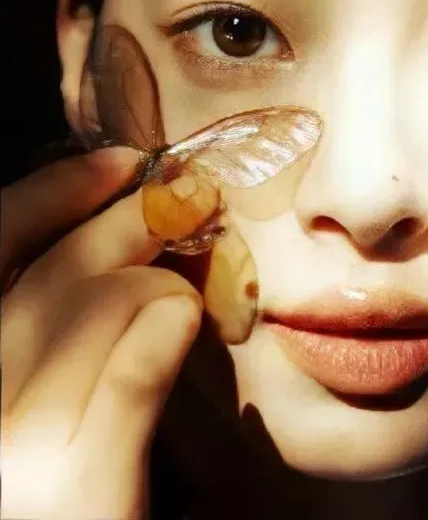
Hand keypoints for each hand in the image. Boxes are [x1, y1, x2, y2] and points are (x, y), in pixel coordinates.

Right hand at [1, 147, 202, 519]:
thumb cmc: (81, 496)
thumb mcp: (49, 408)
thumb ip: (59, 345)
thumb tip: (120, 267)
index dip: (44, 195)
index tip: (117, 163)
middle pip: (45, 279)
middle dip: (122, 222)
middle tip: (186, 200)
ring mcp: (3, 462)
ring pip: (84, 310)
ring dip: (154, 283)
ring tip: (189, 295)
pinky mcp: (70, 501)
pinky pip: (126, 379)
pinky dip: (161, 335)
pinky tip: (185, 323)